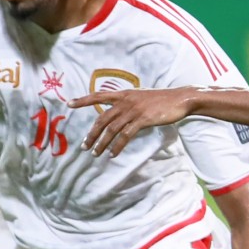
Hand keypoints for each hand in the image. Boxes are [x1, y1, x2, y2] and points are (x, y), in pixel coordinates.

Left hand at [67, 88, 194, 156]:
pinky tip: (113, 154)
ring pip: (111, 129)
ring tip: (96, 154)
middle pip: (102, 119)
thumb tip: (119, 115)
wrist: (180, 99)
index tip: (69, 104)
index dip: (83, 100)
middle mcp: (125, 101)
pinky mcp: (142, 120)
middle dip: (92, 134)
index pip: (98, 96)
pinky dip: (117, 146)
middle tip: (84, 146)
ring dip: (102, 143)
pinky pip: (125, 136)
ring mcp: (133, 110)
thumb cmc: (162, 100)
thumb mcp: (141, 98)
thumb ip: (129, 104)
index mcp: (123, 94)